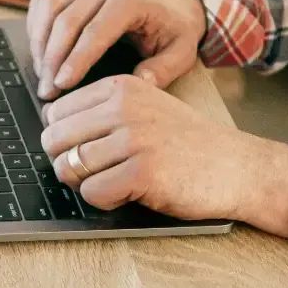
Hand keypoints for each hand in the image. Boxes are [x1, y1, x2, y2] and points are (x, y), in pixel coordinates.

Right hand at [26, 0, 206, 100]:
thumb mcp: (182, 52)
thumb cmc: (175, 30)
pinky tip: (39, 54)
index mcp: (129, 1)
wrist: (175, 5)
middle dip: (52, 60)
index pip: (95, 31)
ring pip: (49, 11)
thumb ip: (163, 69)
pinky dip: (36, 28)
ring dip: (40, 45)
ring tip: (42, 78)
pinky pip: (43, 5)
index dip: (75, 60)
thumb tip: (139, 83)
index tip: (61, 85)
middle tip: (47, 92)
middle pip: (66, 22)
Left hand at [40, 74, 287, 239]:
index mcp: (121, 87)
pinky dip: (104, 201)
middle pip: (55, 139)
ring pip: (69, 167)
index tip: (90, 150)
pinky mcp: (142, 172)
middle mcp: (124, 107)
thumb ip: (103, 112)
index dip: (65, 139)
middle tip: (98, 172)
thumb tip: (50, 130)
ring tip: (117, 182)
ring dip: (86, 184)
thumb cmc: (188, 144)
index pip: (56, 112)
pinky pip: (92, 193)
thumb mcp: (146, 109)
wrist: (238, 167)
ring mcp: (134, 139)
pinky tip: (129, 194)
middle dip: (68, 162)